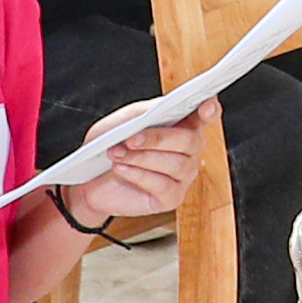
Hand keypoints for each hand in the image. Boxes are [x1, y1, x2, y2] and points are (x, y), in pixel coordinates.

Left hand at [67, 104, 212, 223]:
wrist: (91, 180)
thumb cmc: (111, 145)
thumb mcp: (123, 121)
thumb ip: (145, 113)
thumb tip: (160, 111)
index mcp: (182, 125)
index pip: (206, 115)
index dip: (210, 110)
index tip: (207, 104)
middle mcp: (189, 151)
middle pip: (191, 140)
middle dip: (159, 139)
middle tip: (131, 140)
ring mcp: (183, 176)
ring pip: (176, 164)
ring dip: (143, 158)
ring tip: (117, 154)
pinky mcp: (171, 198)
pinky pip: (163, 185)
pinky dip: (138, 175)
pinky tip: (121, 169)